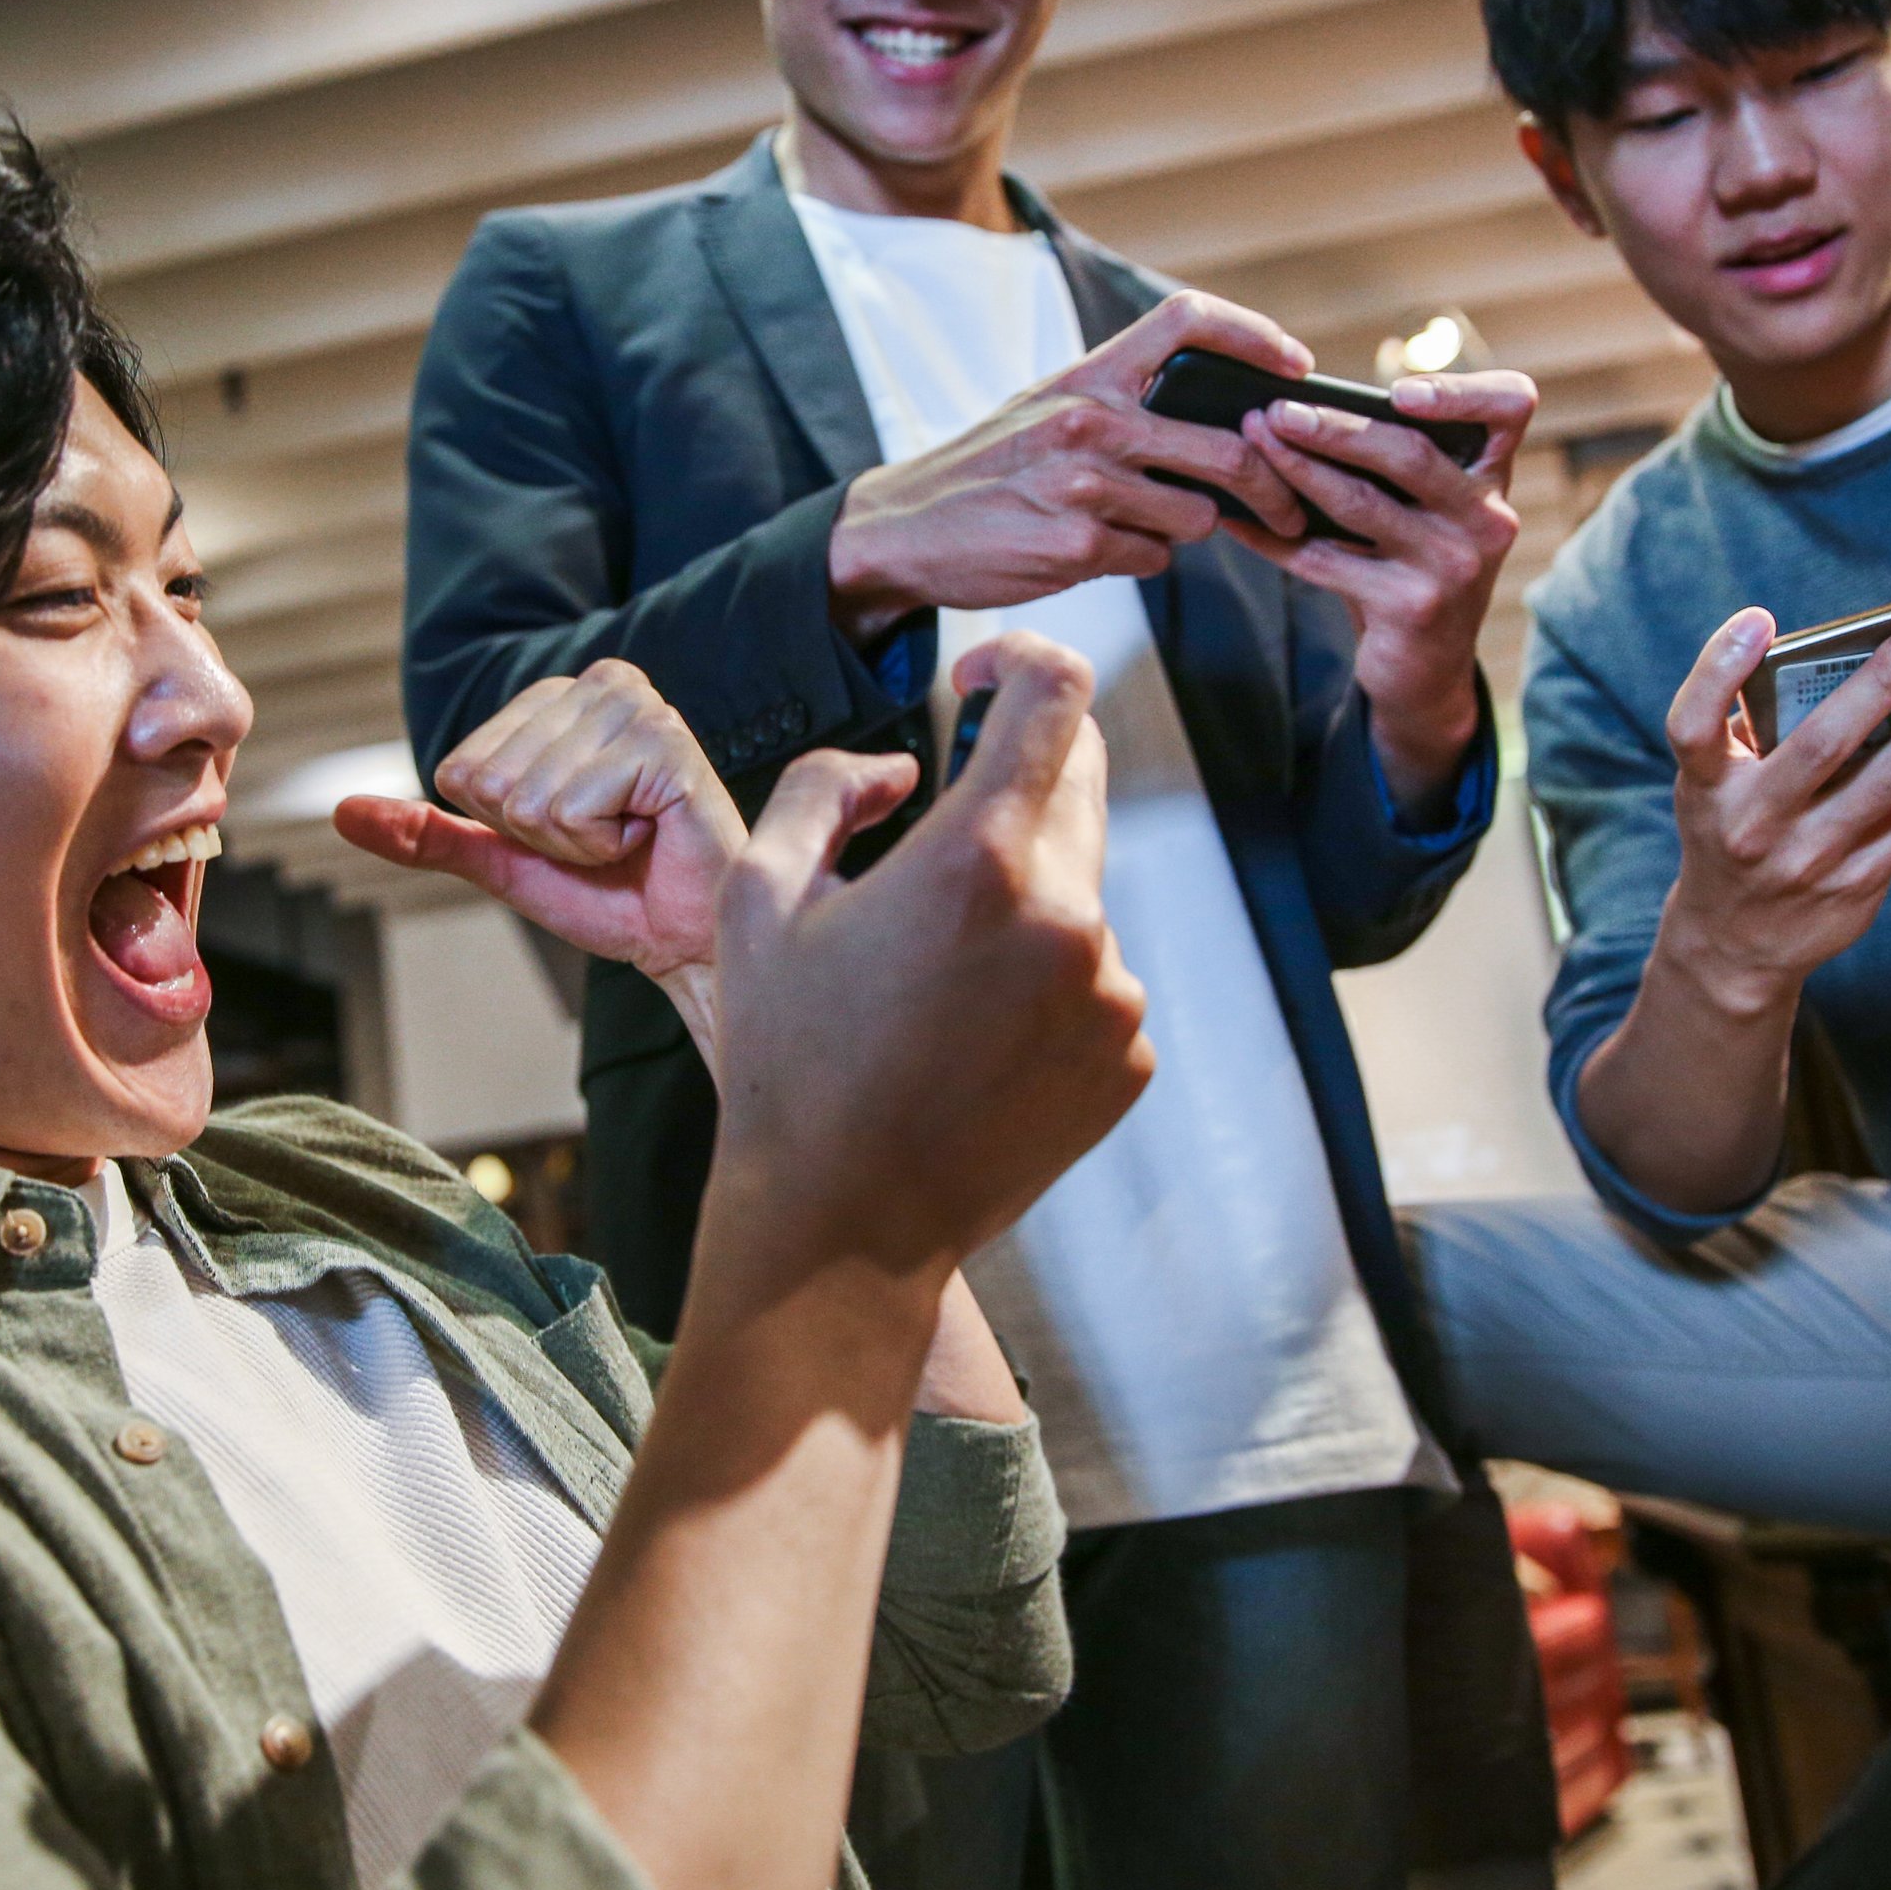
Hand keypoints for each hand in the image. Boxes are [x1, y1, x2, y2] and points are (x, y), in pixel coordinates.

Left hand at [335, 661, 873, 1070]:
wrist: (688, 941)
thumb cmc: (614, 894)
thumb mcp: (505, 861)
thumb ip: (428, 834)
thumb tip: (342, 811)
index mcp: (563, 695)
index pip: (462, 766)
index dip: (507, 823)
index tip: (573, 832)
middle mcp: (602, 683)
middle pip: (491, 780)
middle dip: (538, 834)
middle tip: (603, 841)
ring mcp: (637, 708)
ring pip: (527, 795)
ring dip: (573, 842)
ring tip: (628, 838)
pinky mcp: (665, 744)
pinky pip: (571, 808)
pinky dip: (601, 844)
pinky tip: (648, 835)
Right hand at [703, 632, 1151, 1288]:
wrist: (843, 1228)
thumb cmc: (788, 1060)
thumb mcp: (760, 899)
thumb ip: (827, 788)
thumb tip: (903, 767)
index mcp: (981, 860)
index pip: (1059, 695)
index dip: (1022, 661)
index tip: (982, 681)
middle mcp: (1071, 918)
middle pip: (1079, 784)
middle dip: (1014, 782)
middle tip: (938, 842)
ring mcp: (1113, 994)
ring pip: (1082, 890)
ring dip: (1023, 899)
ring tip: (933, 986)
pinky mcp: (1131, 1057)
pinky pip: (1097, 977)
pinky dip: (1045, 982)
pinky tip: (970, 1042)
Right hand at [828, 292, 1311, 638]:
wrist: (902, 528)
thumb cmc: (989, 469)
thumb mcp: (1048, 407)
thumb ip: (1124, 402)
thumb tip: (1221, 418)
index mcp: (1089, 375)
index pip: (1188, 320)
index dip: (1256, 335)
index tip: (1295, 366)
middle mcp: (1092, 421)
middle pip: (1229, 444)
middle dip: (1276, 486)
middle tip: (1290, 507)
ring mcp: (1087, 484)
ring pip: (1198, 515)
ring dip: (1189, 528)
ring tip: (1147, 523)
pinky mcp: (1079, 544)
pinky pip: (1154, 556)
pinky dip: (1143, 556)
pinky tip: (1098, 548)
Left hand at [1224, 367, 1538, 809]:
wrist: (1427, 669)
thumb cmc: (1414, 565)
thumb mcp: (1427, 511)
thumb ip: (1395, 463)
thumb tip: (1301, 408)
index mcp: (1492, 477)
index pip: (1511, 408)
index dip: (1462, 391)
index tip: (1397, 392)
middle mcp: (1486, 518)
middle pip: (1409, 454)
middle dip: (1334, 427)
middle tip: (1278, 411)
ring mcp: (1453, 566)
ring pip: (1359, 504)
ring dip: (1296, 469)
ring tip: (1253, 442)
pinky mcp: (1411, 608)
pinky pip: (1324, 561)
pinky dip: (1273, 538)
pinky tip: (1236, 518)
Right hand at [1653, 604, 1890, 1017]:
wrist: (1733, 945)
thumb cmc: (1730, 834)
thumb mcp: (1715, 788)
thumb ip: (1754, 731)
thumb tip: (1841, 658)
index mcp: (1707, 790)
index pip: (1694, 726)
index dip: (1720, 669)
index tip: (1758, 618)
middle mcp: (1753, 825)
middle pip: (1822, 744)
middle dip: (1884, 681)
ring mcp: (1809, 859)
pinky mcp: (1857, 884)